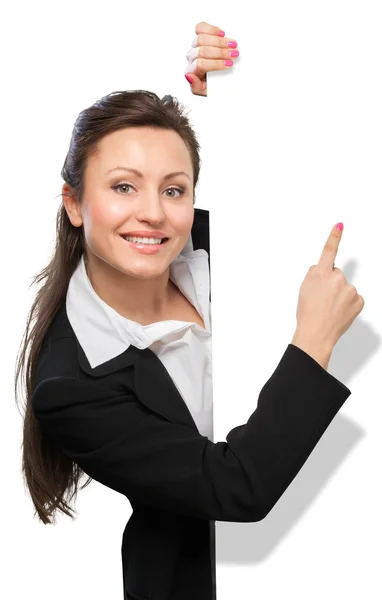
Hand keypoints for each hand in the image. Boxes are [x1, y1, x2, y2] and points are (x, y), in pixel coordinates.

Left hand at [184, 21, 239, 96]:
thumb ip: (196, 87)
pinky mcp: (199, 37)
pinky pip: (200, 28)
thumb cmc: (213, 86)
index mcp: (191, 72)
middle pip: (202, 51)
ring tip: (233, 44)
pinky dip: (211, 29)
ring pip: (201, 39)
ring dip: (219, 41)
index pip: (201, 64)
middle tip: (234, 54)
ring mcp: (194, 47)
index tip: (230, 65)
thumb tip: (189, 76)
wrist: (217, 80)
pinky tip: (222, 34)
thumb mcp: (206, 92)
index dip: (216, 63)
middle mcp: (191, 58)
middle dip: (220, 52)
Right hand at [292, 223, 364, 353]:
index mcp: (320, 274)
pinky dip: (347, 303)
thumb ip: (314, 274)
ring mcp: (349, 289)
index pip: (328, 251)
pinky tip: (339, 312)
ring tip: (329, 308)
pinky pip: (353, 297)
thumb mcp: (304, 288)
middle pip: (336, 274)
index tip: (340, 225)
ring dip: (338, 295)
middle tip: (322, 299)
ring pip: (344, 287)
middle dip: (330, 283)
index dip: (334, 236)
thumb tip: (323, 269)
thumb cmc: (308, 314)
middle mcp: (336, 278)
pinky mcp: (359, 300)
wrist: (316, 334)